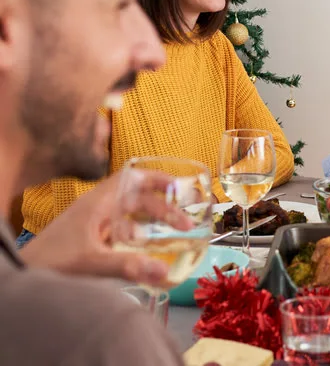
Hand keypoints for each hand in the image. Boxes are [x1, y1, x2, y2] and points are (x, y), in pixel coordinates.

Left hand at [20, 171, 190, 287]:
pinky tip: (147, 248)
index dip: (157, 177)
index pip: (132, 177)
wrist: (24, 272)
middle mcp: (98, 208)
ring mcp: (94, 222)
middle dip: (164, 207)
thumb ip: (128, 266)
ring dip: (153, 219)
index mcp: (99, 202)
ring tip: (175, 231)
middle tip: (186, 224)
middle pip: (137, 198)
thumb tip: (166, 271)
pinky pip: (122, 228)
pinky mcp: (91, 237)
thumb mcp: (92, 262)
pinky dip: (140, 233)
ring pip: (130, 213)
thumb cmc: (53, 262)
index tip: (180, 186)